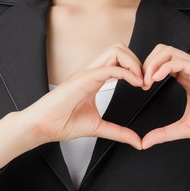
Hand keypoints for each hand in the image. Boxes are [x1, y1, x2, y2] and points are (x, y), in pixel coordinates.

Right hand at [23, 44, 143, 149]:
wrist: (43, 127)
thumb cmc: (63, 123)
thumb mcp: (99, 127)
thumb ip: (119, 132)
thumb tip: (137, 142)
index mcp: (94, 78)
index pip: (118, 60)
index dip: (136, 69)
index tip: (145, 86)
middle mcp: (91, 71)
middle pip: (120, 48)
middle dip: (138, 61)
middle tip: (146, 80)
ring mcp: (87, 73)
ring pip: (116, 50)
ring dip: (134, 63)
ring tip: (141, 81)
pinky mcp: (84, 79)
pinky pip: (110, 68)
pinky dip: (127, 73)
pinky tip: (136, 83)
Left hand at [141, 44, 189, 149]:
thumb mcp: (183, 128)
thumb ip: (163, 133)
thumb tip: (144, 143)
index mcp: (186, 78)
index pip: (161, 63)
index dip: (148, 71)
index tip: (141, 87)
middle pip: (162, 51)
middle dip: (147, 63)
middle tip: (141, 82)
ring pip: (169, 52)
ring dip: (153, 63)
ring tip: (147, 81)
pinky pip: (180, 61)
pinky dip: (164, 67)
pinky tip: (156, 79)